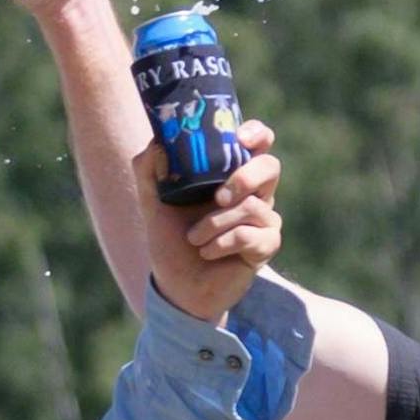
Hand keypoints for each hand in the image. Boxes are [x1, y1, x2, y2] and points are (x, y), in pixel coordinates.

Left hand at [145, 109, 283, 312]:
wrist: (177, 286)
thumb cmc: (171, 240)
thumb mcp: (152, 202)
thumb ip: (148, 170)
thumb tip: (157, 144)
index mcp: (231, 173)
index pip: (258, 142)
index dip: (257, 133)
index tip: (240, 137)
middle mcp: (254, 192)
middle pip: (270, 166)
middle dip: (244, 178)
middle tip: (218, 197)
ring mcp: (264, 219)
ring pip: (252, 207)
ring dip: (215, 224)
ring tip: (194, 239)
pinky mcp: (266, 246)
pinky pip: (251, 235)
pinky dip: (222, 244)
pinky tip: (207, 253)